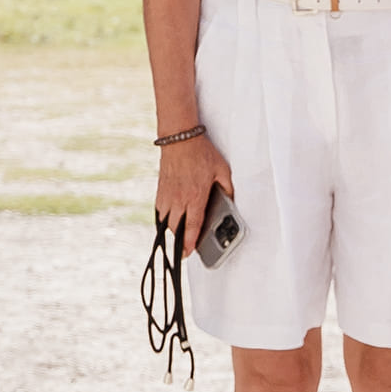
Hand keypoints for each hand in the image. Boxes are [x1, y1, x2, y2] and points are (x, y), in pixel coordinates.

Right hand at [153, 132, 234, 252]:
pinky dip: (164, 217)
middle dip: (180, 240)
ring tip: (180, 232)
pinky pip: (160, 210)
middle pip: (176, 228)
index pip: (191, 226)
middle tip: (185, 247)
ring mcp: (168, 194)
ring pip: (166, 220)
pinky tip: (171, 217)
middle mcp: (179, 198)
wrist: (179, 138)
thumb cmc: (201, 153)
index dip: (189, 242)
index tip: (188, 253)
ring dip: (173, 228)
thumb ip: (227, 188)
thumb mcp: (222, 170)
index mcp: (195, 196)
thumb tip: (230, 200)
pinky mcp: (161, 189)